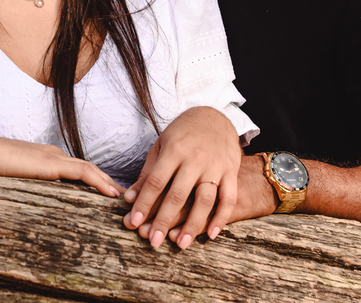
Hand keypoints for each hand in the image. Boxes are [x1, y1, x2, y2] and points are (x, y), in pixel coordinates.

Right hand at [0, 135, 121, 197]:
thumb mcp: (13, 177)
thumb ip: (25, 183)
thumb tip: (30, 201)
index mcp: (47, 157)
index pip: (78, 170)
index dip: (95, 181)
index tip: (108, 195)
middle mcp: (55, 154)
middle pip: (89, 169)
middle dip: (107, 183)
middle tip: (124, 199)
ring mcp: (54, 157)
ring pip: (91, 170)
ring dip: (109, 184)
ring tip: (124, 199)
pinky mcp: (52, 164)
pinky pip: (83, 173)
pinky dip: (100, 182)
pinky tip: (111, 194)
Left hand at [122, 107, 241, 248]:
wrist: (215, 117)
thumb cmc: (183, 134)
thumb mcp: (161, 146)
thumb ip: (147, 173)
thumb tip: (129, 198)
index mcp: (174, 150)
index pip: (156, 181)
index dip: (144, 203)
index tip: (133, 222)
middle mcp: (195, 158)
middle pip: (178, 194)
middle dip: (164, 219)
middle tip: (153, 242)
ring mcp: (215, 165)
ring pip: (204, 199)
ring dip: (192, 224)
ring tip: (180, 244)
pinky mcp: (231, 171)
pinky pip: (228, 198)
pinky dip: (221, 218)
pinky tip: (210, 235)